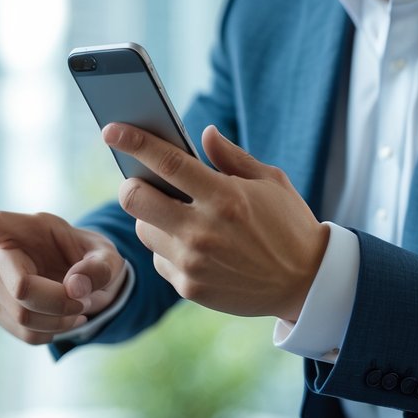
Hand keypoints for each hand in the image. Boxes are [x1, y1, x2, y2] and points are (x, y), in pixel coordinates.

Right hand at [0, 209, 127, 344]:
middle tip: (85, 301)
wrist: (86, 286)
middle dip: (59, 302)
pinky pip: (25, 333)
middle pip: (21, 289)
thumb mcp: (109, 256)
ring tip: (78, 309)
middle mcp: (2, 254)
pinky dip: (52, 333)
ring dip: (60, 320)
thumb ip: (99, 267)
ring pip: (23, 316)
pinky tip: (62, 320)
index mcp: (25, 228)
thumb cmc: (92, 261)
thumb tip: (75, 288)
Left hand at [103, 123, 328, 320]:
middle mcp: (202, 230)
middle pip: (135, 199)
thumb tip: (203, 133)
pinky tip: (193, 246)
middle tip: (143, 182)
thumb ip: (231, 157)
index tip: (111, 129)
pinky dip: (169, 249)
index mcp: (224, 197)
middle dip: (132, 185)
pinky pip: (159, 260)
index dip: (133, 142)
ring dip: (152, 219)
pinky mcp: (190, 288)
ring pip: (144, 231)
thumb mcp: (270, 182)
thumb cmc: (289, 225)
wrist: (306, 283)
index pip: (167, 162)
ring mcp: (193, 263)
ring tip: (178, 217)